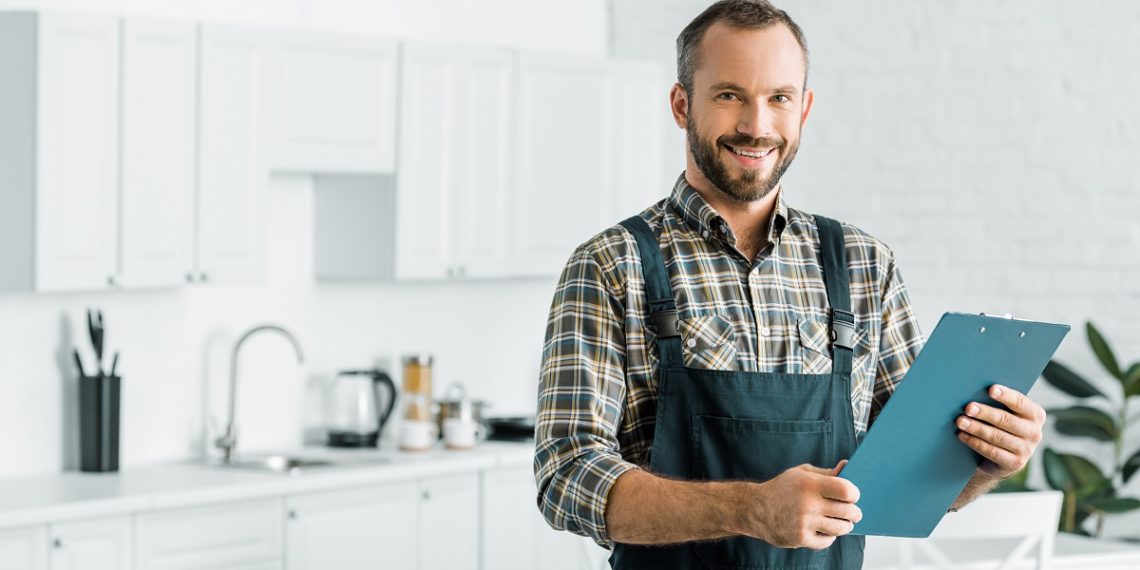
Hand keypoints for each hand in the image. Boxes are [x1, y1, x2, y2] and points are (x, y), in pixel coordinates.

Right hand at [737, 461, 861, 550]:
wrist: (755, 509)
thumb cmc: (782, 488)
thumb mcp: (801, 473)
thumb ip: (825, 473)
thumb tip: (847, 467)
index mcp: (809, 484)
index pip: (846, 490)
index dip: (854, 494)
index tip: (853, 496)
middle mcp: (808, 504)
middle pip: (848, 511)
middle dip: (855, 512)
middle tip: (853, 512)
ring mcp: (804, 523)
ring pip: (841, 528)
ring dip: (844, 526)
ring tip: (841, 522)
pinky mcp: (800, 538)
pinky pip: (827, 541)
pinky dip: (829, 537)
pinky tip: (824, 530)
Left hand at [956, 384, 1045, 479]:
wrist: (1002, 458)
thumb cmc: (1001, 426)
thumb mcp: (1005, 413)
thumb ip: (999, 403)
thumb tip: (974, 389)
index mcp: (1036, 415)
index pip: (1021, 402)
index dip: (1006, 395)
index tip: (990, 389)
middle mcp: (1035, 432)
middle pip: (1006, 420)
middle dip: (985, 413)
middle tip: (967, 408)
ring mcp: (1026, 450)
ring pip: (997, 436)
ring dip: (976, 428)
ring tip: (960, 421)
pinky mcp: (1015, 463)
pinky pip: (992, 451)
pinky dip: (975, 442)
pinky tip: (962, 435)